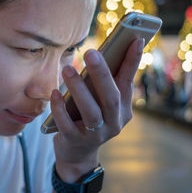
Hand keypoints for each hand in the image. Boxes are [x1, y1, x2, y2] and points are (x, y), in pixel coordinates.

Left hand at [50, 38, 144, 180]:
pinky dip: (60, 108)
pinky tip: (54, 93)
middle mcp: (114, 122)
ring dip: (78, 89)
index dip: (132, 61)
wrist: (77, 153)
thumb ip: (101, 83)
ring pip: (91, 112)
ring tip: (67, 69)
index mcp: (122, 109)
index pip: (128, 81)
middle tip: (90, 52)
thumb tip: (98, 55)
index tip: (136, 39)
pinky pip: (67, 124)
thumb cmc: (88, 118)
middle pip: (110, 97)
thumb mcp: (99, 102)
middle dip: (101, 74)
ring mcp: (95, 135)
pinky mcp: (75, 141)